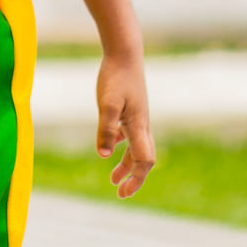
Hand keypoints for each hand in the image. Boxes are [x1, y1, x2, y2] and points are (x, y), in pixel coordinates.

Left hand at [96, 51, 155, 198]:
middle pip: (143, 159)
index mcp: (139, 127)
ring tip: (114, 179)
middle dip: (134, 178)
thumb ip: (105, 129)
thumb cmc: (116, 77)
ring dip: (127, 165)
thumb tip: (103, 156)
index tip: (122, 192)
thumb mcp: (107, 104)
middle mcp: (142, 125)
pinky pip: (130, 135)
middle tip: (121, 193)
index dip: (135, 179)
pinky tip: (110, 147)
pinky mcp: (131, 109)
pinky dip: (122, 146)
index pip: (144, 161)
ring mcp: (137, 117)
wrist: (124, 53)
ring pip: (136, 148)